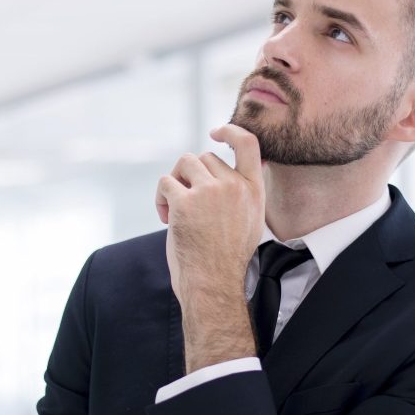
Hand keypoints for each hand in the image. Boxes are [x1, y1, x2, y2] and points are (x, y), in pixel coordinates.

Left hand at [155, 124, 265, 307]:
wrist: (213, 283)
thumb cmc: (225, 259)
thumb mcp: (249, 222)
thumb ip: (243, 194)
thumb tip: (231, 169)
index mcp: (253, 191)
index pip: (248, 144)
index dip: (230, 131)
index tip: (216, 132)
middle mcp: (234, 187)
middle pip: (204, 157)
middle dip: (190, 176)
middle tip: (185, 203)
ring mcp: (210, 192)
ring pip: (184, 164)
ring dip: (175, 182)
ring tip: (173, 209)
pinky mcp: (185, 202)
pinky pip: (166, 182)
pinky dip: (160, 198)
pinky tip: (165, 218)